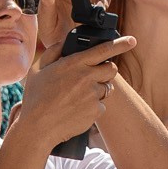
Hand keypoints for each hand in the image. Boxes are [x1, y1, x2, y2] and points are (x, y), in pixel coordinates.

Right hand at [4, 35, 135, 155]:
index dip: (121, 44)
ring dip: (97, 90)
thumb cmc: (35, 97)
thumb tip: (64, 43)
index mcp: (74, 63)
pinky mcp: (95, 111)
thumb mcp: (38, 69)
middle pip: (112, 69)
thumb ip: (53, 52)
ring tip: (76, 97)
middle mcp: (87, 77)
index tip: (132, 40)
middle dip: (106, 70)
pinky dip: (91, 107)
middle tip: (93, 76)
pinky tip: (76, 110)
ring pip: (106, 88)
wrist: (37, 127)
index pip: (104, 49)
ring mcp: (93, 95)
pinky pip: (100, 106)